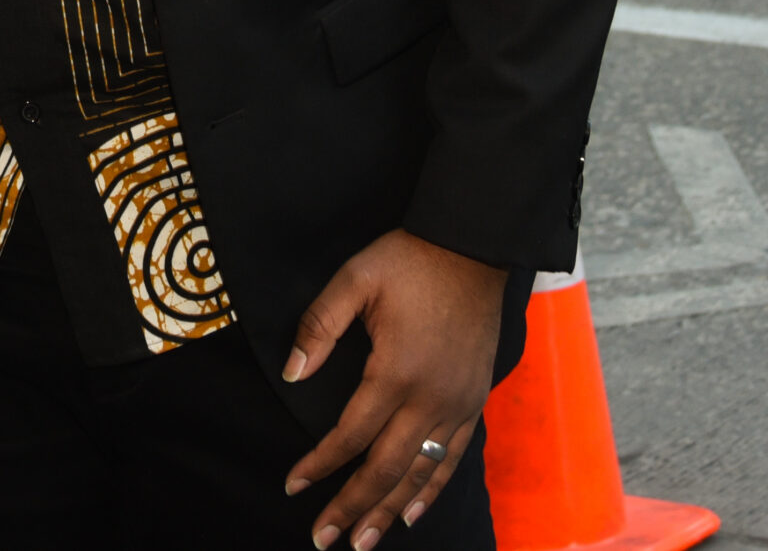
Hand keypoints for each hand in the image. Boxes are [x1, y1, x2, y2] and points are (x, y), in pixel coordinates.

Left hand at [282, 229, 506, 547]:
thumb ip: (319, 326)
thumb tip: (293, 373)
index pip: (351, 435)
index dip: (320, 464)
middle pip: (386, 468)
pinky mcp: (474, 399)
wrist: (472, 247)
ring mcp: (457, 403)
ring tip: (364, 541)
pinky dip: (433, 488)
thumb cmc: (409, 260)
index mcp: (395, 371)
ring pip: (422, 472)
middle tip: (326, 541)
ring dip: (391, 511)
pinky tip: (414, 512)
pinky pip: (453, 456)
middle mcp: (430, 398)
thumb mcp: (354, 279)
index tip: (294, 486)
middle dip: (353, 507)